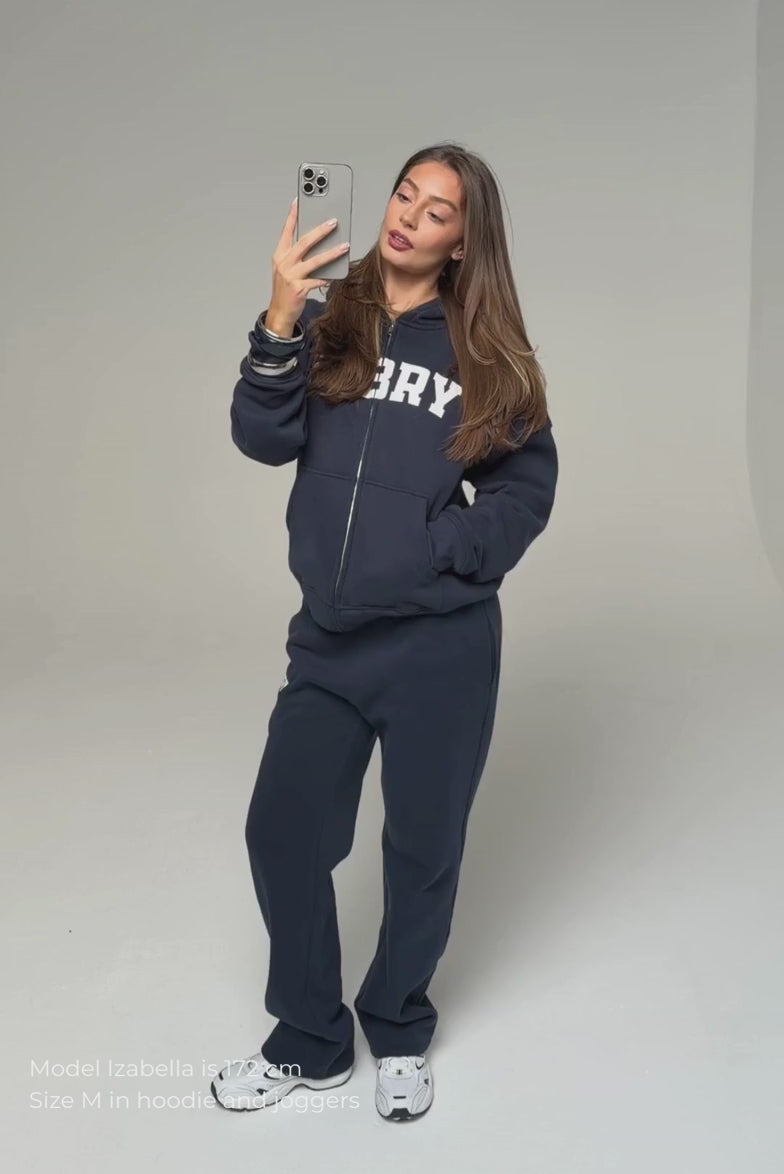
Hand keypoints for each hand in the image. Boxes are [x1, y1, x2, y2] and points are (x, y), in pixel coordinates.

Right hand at [267, 199, 348, 332]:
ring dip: (332, 253)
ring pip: (315, 260)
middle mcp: (284, 263)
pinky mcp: (299, 288)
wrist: (280, 312)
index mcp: (279, 255)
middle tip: (333, 222)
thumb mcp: (286, 269)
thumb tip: (317, 244)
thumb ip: (297, 256)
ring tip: (344, 246)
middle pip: (304, 242)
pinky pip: (318, 280)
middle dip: (320, 231)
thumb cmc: (285, 290)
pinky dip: (329, 276)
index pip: (286, 231)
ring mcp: (291, 276)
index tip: (298, 202)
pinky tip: (337, 273)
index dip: (292, 216)